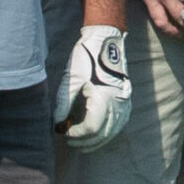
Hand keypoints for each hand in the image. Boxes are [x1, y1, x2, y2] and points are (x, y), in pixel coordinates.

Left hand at [53, 25, 131, 150]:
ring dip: (97, 140)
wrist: (106, 41)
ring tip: (81, 143)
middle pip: (102, 134)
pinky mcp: (126, 100)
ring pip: (112, 132)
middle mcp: (118, 103)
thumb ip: (63, 104)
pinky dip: (107, 133)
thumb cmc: (87, 58)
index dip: (77, 134)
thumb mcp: (71, 80)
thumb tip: (57, 124)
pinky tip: (97, 134)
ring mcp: (125, 103)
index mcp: (104, 98)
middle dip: (85, 141)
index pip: (91, 128)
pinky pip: (118, 125)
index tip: (64, 133)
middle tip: (69, 141)